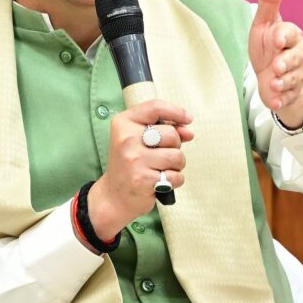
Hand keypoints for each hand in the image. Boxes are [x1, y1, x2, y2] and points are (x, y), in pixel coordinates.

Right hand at [87, 100, 193, 239]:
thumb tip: (188, 131)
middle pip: (171, 134)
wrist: (114, 195)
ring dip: (176, 165)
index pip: (155, 107)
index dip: (176, 111)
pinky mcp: (142, 179)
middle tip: (161, 155)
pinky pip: (176, 176)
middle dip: (175, 146)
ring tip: (162, 169)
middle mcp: (126, 139)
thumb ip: (164, 130)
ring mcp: (134, 159)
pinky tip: (161, 182)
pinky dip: (174, 180)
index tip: (187, 119)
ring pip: (176, 156)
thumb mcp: (140, 139)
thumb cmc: (131, 163)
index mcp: (123, 123)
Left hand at [248, 0, 302, 128]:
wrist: (272, 76)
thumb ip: (270, 1)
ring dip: (281, 82)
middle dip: (285, 63)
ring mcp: (296, 75)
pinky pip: (288, 98)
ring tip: (272, 84)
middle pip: (296, 58)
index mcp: (291, 35)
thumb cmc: (268, 46)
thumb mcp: (264, 24)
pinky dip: (280, 100)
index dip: (283, 36)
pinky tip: (274, 101)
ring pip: (293, 79)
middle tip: (275, 67)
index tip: (275, 39)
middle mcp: (298, 54)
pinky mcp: (291, 93)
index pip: (290, 33)